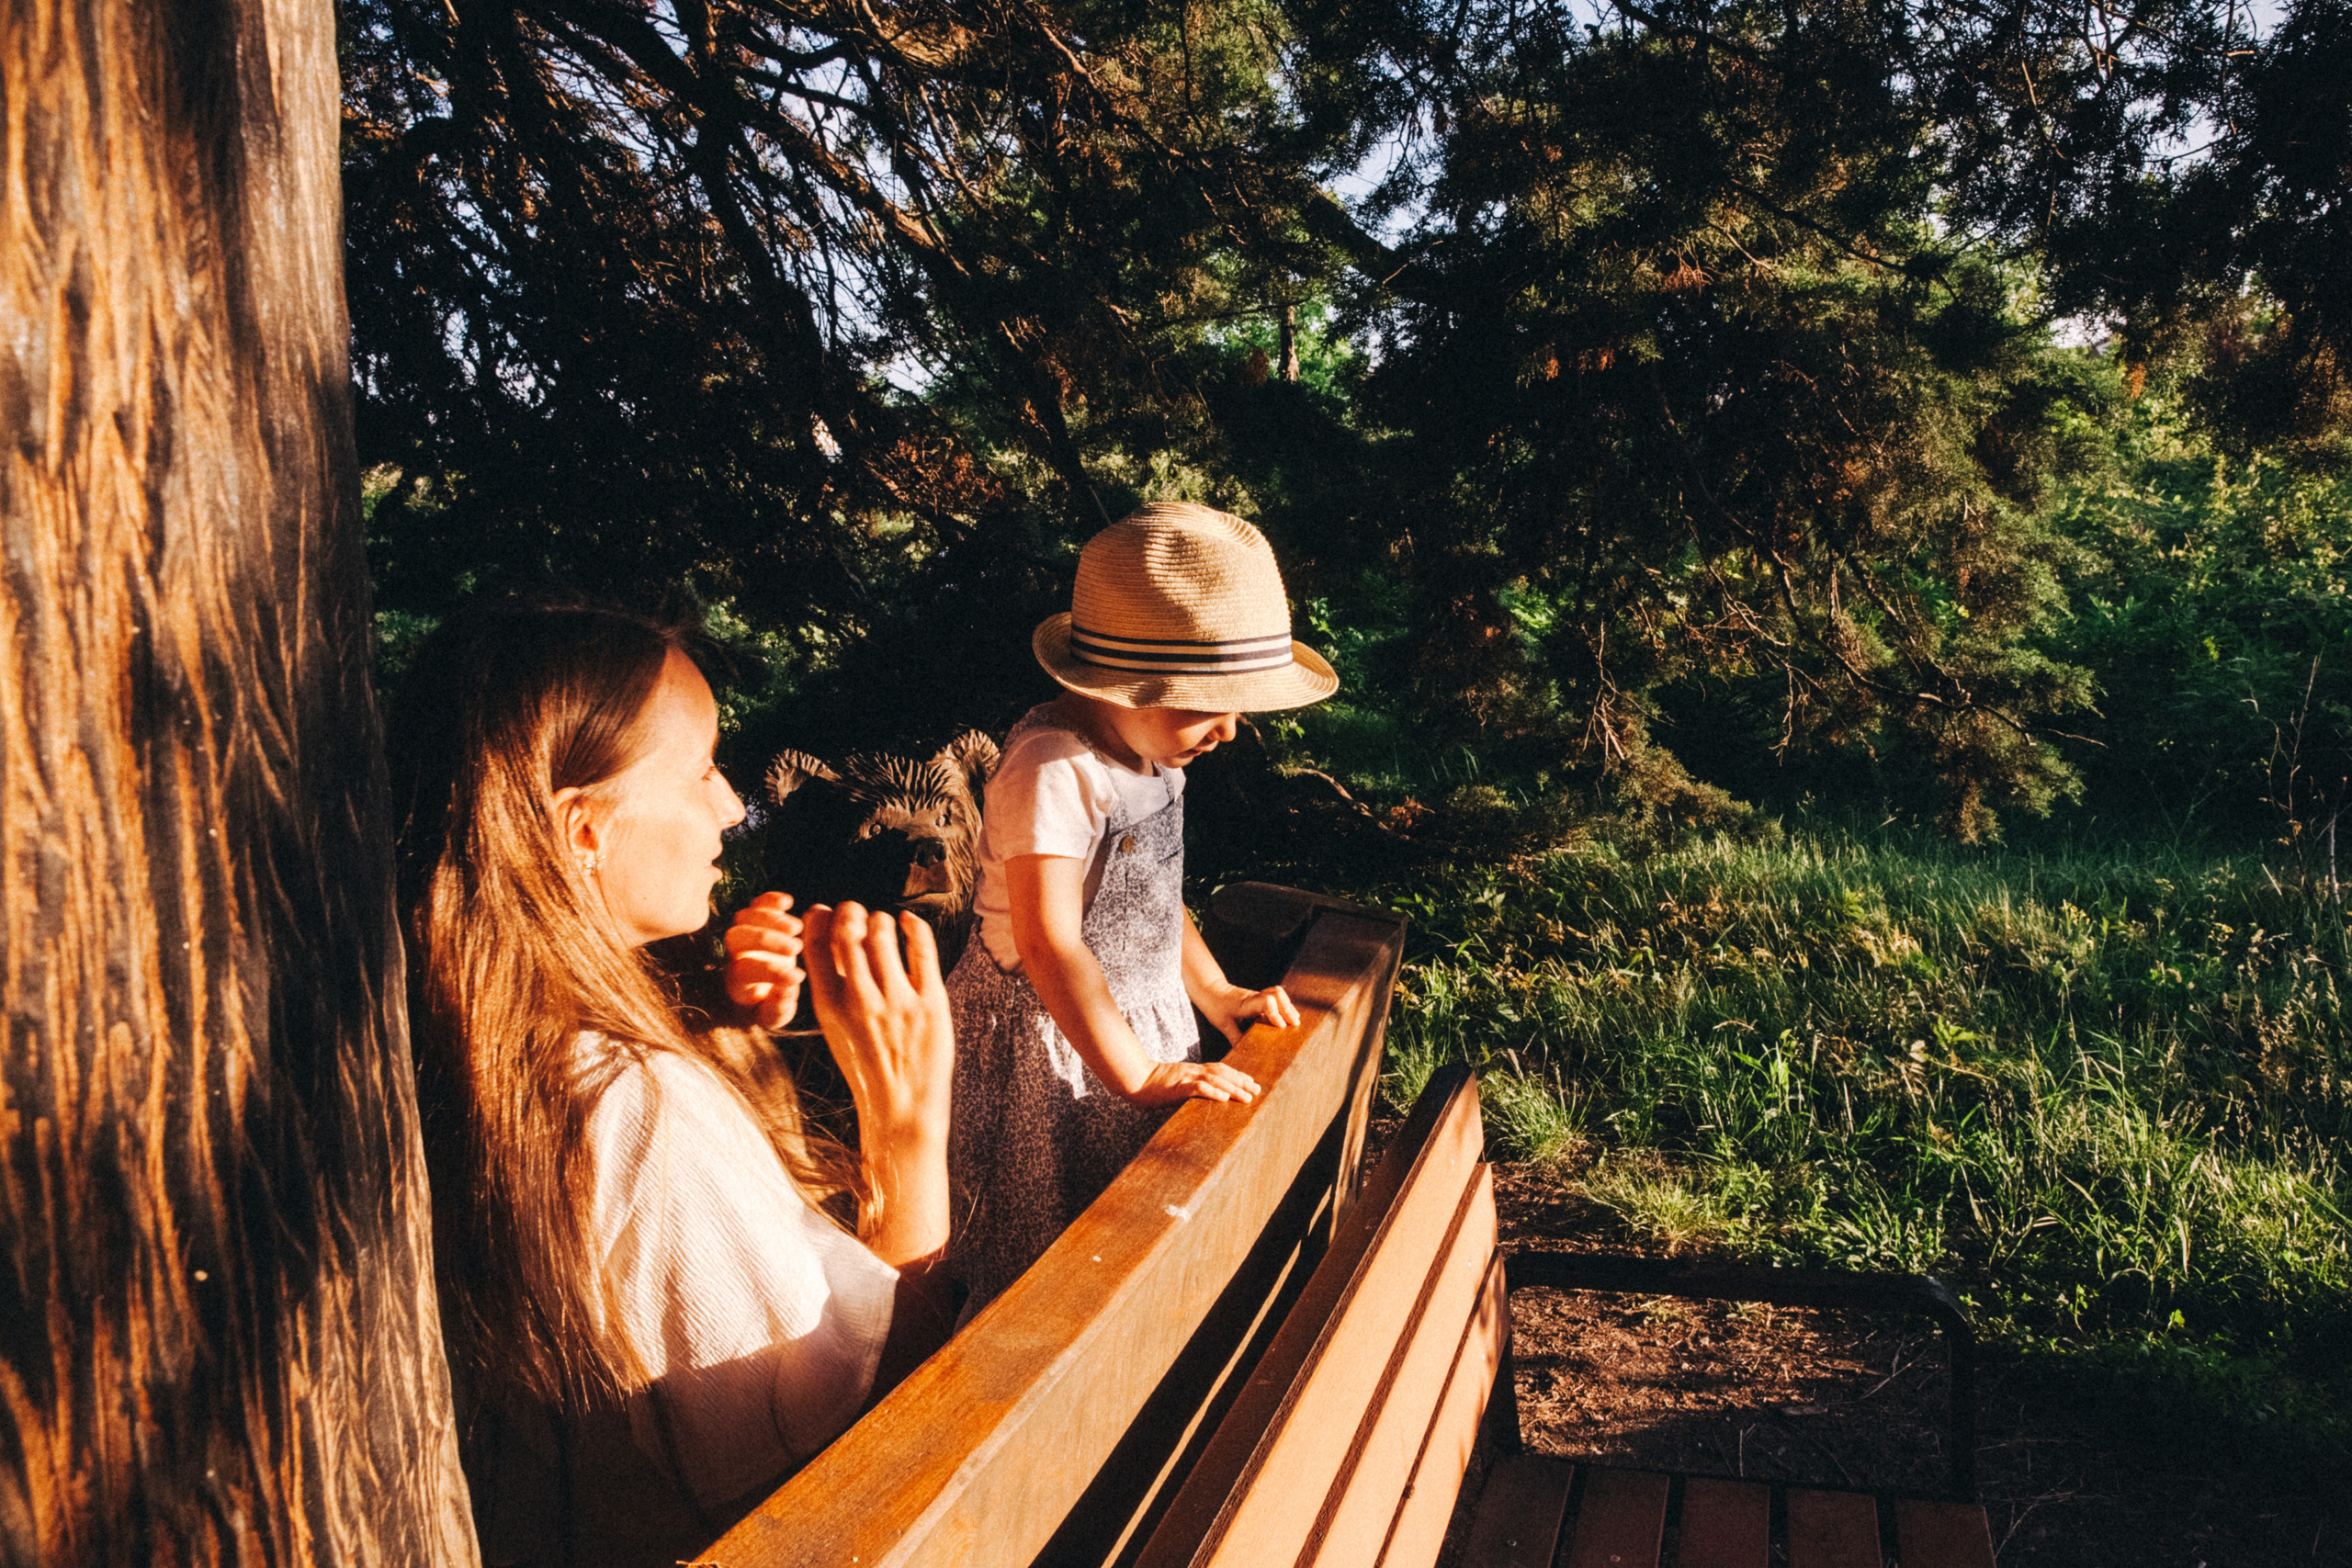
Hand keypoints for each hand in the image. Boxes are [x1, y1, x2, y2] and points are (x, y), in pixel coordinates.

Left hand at [724, 891, 805, 1029]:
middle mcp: (735, 957)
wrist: (768, 992)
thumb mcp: (775, 1016)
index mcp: (736, 984)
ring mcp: (744, 935)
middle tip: (796, 949)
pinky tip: (789, 903)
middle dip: (766, 940)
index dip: (770, 973)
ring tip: (798, 929)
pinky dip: (770, 899)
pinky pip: (757, 903)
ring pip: (743, 917)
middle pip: (735, 938)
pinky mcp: (757, 920)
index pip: (744, 973)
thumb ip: (779, 1009)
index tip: (798, 978)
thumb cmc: (771, 1006)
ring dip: (770, 919)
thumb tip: (787, 989)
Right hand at [801, 902, 955, 1137]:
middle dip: (850, 911)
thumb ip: (833, 989)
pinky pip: (922, 949)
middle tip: (855, 910)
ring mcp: (897, 1001)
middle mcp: (860, 1001)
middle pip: (848, 931)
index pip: (815, 947)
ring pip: (883, 934)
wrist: (902, 1110)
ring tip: (882, 923)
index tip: (824, 912)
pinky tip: (909, 923)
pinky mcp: (931, 1003)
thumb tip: (830, 942)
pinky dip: (914, 927)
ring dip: (880, 919)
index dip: (818, 920)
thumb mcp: (836, 1031)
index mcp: (830, 1008)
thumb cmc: (869, 1069)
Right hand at [1125, 1058, 1261, 1107]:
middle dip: (1241, 1081)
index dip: (1237, 1075)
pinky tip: (1224, 1097)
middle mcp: (1192, 1071)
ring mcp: (1184, 1078)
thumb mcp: (1175, 1083)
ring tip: (1247, 1096)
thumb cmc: (1151, 1084)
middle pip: (1222, 1073)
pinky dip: (1212, 1091)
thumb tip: (1203, 1094)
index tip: (1251, 1083)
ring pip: (1214, 1079)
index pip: (1220, 1069)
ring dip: (1233, 1088)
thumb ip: (1189, 1086)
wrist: (1133, 1079)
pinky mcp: (1176, 1087)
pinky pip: (1197, 1088)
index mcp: (1192, 1070)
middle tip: (1257, 1089)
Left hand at [1201, 982, 1300, 1045]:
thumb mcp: (1224, 1025)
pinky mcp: (1260, 996)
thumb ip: (1236, 1039)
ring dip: (1288, 1005)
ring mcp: (1258, 995)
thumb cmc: (1216, 1007)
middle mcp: (1254, 997)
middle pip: (1277, 994)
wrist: (1211, 990)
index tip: (1281, 1026)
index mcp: (1245, 1004)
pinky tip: (1288, 1015)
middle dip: (1288, 1009)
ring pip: (1278, 993)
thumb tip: (1246, 1056)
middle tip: (1295, 1024)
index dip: (1276, 1013)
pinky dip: (1284, 1004)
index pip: (1266, 1002)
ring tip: (1295, 1020)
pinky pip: (1276, 996)